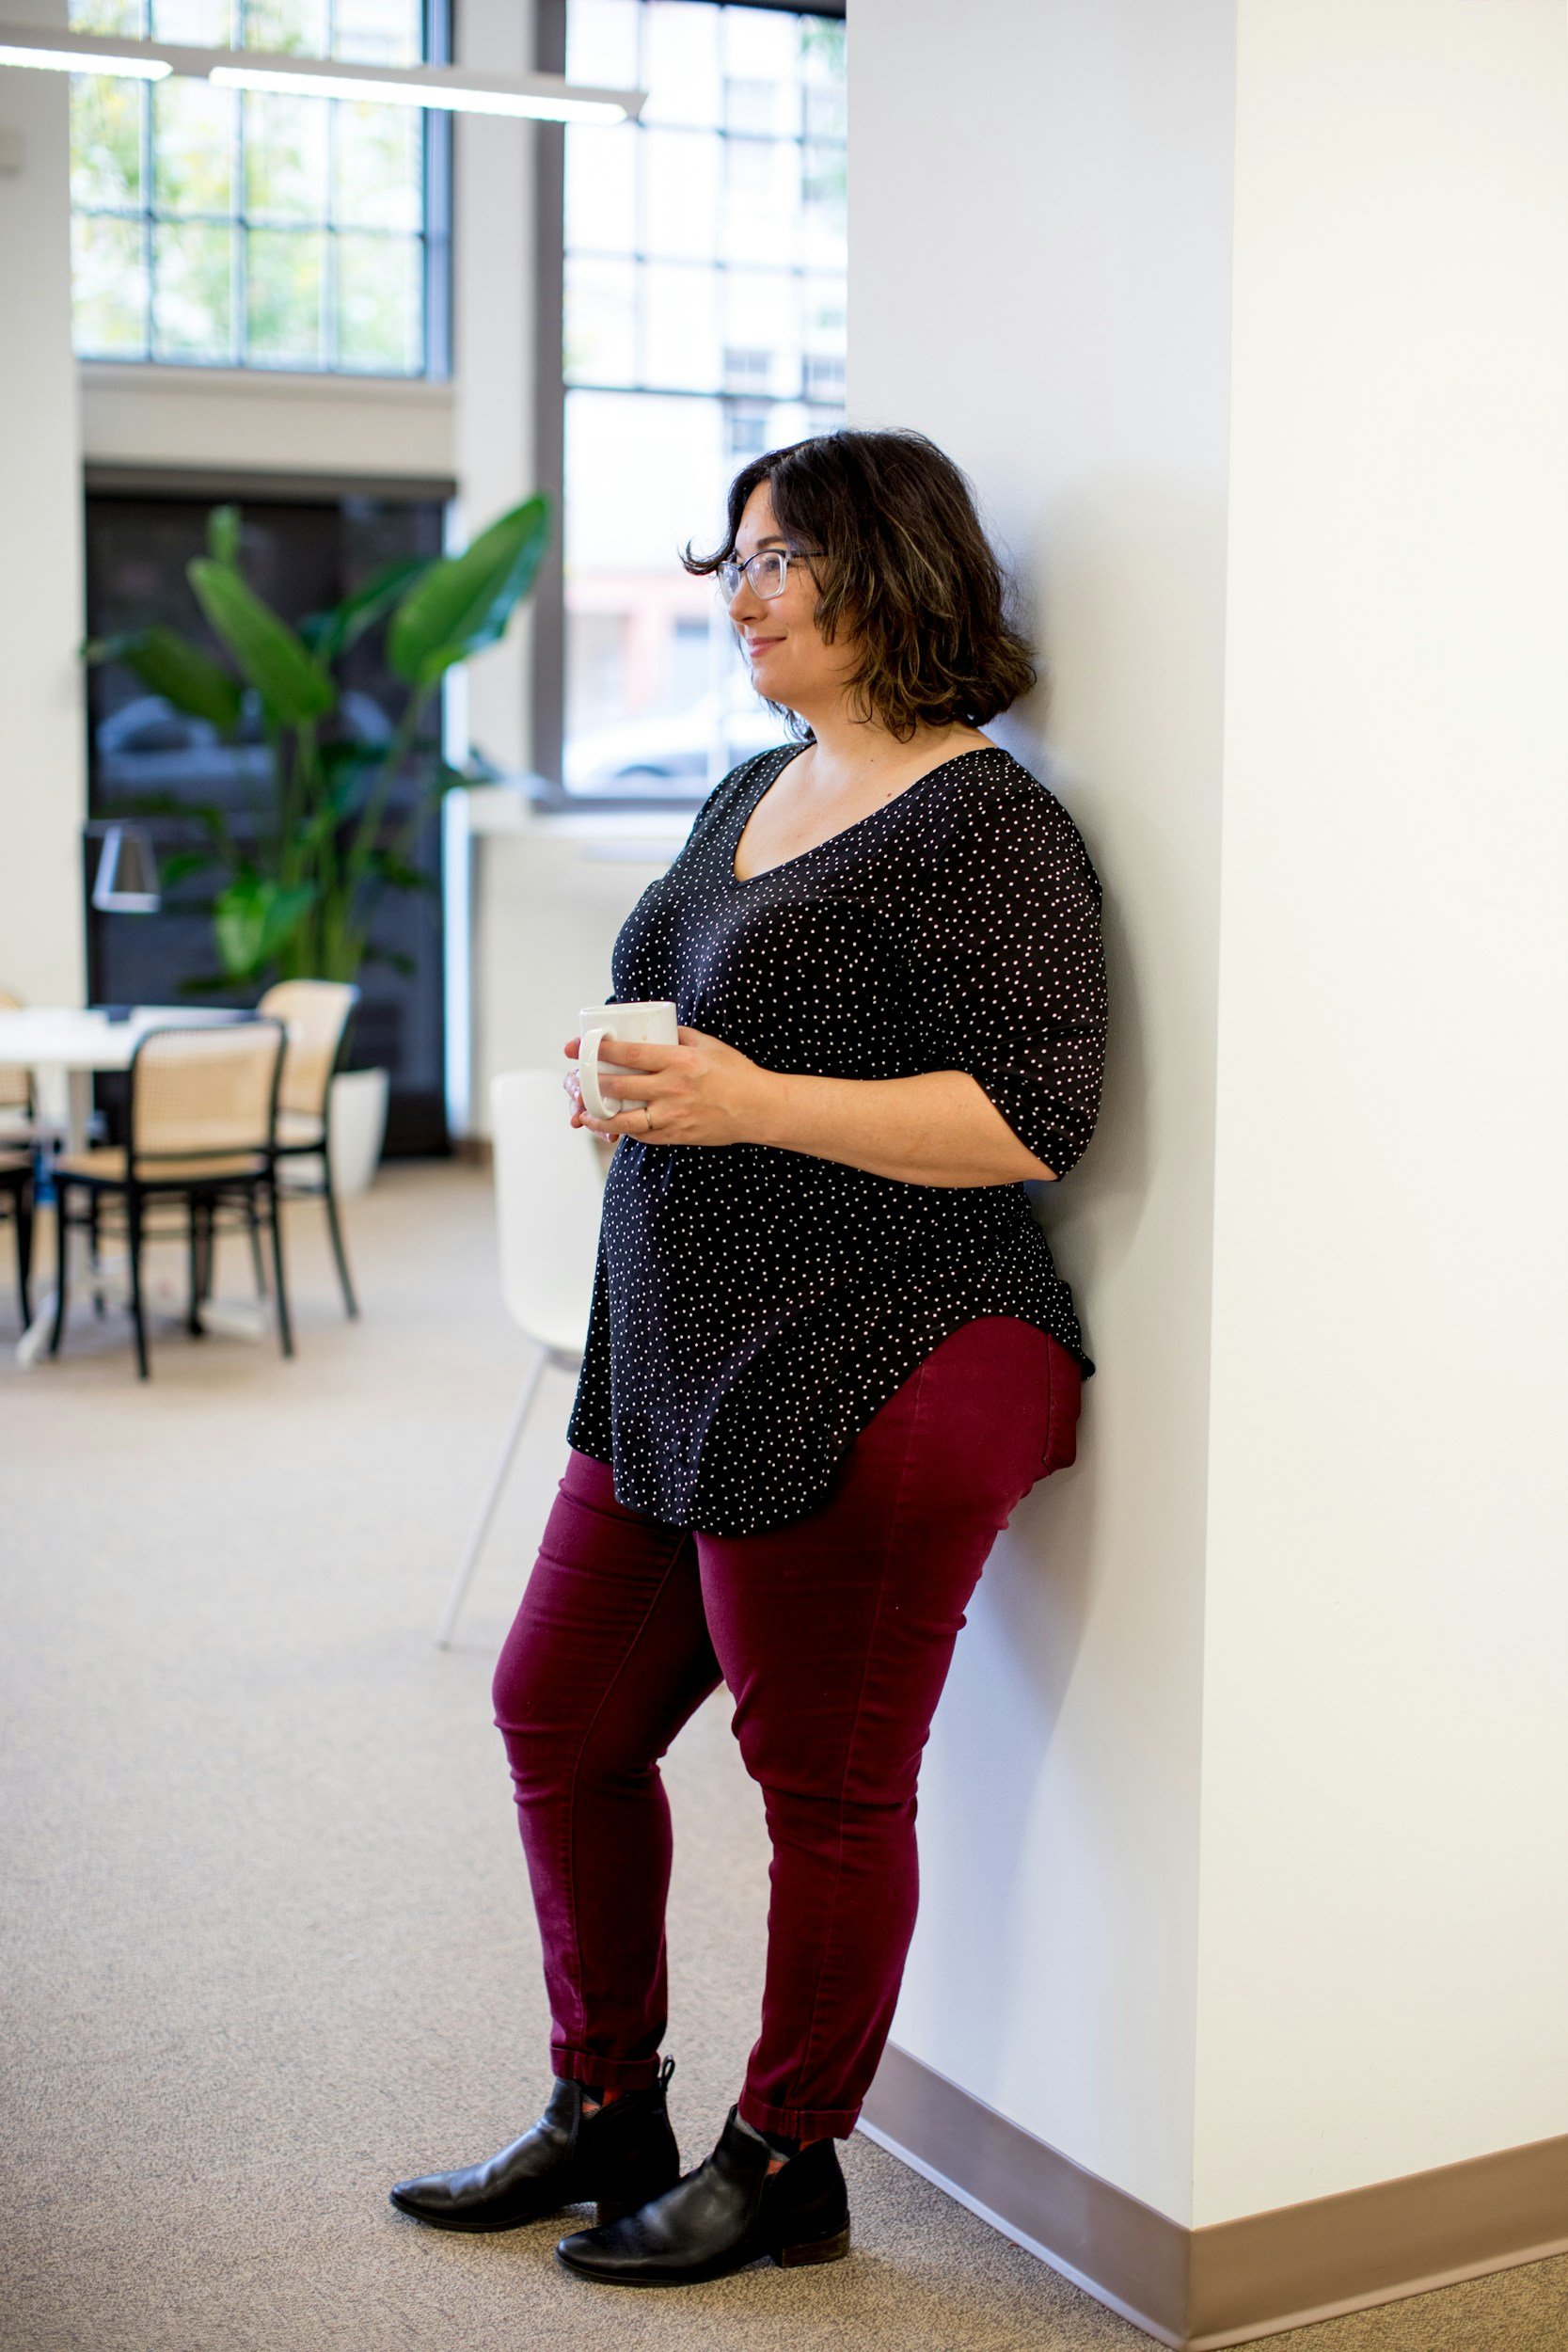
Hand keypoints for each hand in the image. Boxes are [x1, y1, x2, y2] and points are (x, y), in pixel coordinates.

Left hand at [562, 1026, 776, 1146]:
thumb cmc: (736, 1073)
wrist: (758, 1108)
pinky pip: (642, 1135)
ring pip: (624, 1120)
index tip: (577, 1047)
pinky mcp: (677, 1135)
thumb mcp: (708, 1044)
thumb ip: (678, 1035)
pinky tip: (613, 1125)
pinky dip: (624, 1130)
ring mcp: (673, 1116)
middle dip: (590, 1082)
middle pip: (619, 1087)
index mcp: (678, 1061)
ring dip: (599, 1117)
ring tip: (584, 1112)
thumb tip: (653, 1028)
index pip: (629, 1055)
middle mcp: (672, 1089)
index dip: (599, 1051)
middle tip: (576, 1076)